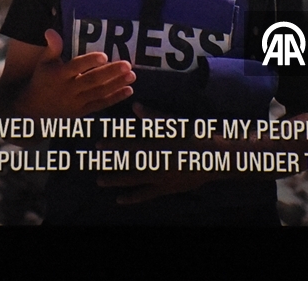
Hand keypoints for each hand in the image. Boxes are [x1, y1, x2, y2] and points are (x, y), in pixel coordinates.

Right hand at [17, 30, 134, 117]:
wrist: (34, 110)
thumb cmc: (42, 80)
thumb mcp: (44, 63)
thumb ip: (52, 48)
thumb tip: (51, 30)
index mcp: (58, 75)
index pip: (75, 67)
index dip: (89, 62)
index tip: (104, 55)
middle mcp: (68, 90)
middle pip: (92, 81)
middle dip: (110, 73)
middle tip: (128, 64)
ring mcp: (76, 103)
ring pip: (99, 93)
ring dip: (116, 85)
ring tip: (132, 75)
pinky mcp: (82, 112)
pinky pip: (100, 105)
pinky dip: (115, 98)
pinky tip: (128, 90)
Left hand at [96, 103, 216, 203]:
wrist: (214, 157)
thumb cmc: (194, 136)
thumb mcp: (173, 123)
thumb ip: (153, 117)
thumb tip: (135, 106)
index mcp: (155, 146)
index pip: (128, 146)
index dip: (112, 146)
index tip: (99, 145)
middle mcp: (154, 163)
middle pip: (126, 165)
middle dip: (109, 164)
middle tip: (94, 163)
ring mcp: (159, 178)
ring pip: (132, 181)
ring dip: (115, 181)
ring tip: (100, 181)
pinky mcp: (166, 189)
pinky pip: (145, 195)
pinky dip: (132, 198)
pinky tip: (119, 200)